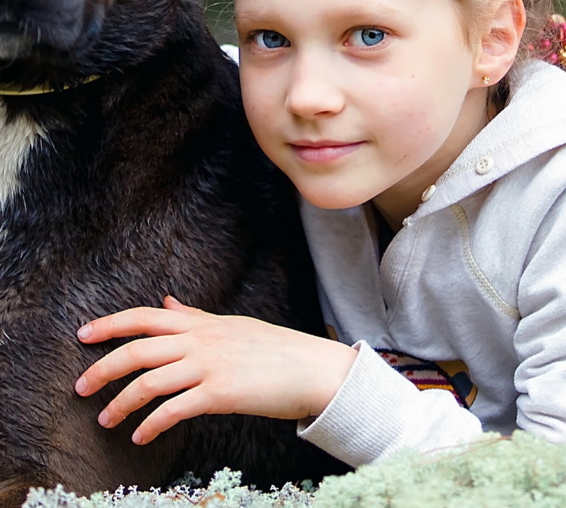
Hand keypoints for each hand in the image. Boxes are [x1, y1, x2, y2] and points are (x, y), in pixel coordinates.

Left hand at [75, 295, 356, 444]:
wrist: (310, 368)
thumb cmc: (272, 349)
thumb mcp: (229, 326)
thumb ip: (193, 317)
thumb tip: (166, 302)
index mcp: (199, 324)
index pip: (145, 318)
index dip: (111, 324)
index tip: (83, 334)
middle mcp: (199, 341)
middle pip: (138, 350)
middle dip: (103, 368)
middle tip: (80, 388)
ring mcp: (209, 366)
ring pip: (149, 382)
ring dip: (121, 403)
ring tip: (106, 421)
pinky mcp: (220, 394)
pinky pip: (174, 410)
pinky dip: (151, 424)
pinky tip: (140, 436)